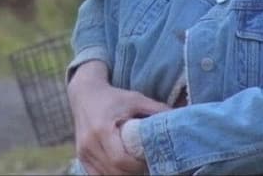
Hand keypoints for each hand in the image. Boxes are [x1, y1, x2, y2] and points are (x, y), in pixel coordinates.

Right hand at [68, 60, 167, 174]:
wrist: (85, 94)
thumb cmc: (114, 97)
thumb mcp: (136, 99)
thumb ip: (157, 109)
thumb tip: (181, 118)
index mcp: (102, 129)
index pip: (121, 160)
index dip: (138, 166)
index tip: (151, 161)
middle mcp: (89, 143)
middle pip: (114, 171)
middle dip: (133, 173)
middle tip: (148, 167)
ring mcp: (83, 152)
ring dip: (123, 175)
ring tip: (138, 168)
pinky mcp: (82, 157)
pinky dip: (112, 175)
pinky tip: (124, 170)